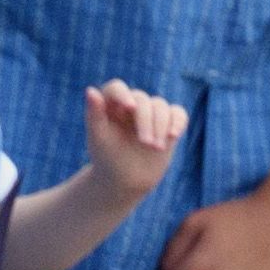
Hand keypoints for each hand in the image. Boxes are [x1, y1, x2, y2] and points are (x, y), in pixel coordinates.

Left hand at [84, 78, 186, 210]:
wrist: (125, 180)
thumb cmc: (107, 158)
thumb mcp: (98, 138)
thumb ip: (94, 114)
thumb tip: (91, 90)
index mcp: (110, 104)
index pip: (117, 88)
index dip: (123, 95)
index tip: (129, 108)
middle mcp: (131, 104)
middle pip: (142, 99)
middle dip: (146, 120)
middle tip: (146, 143)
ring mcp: (151, 113)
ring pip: (161, 105)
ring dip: (161, 125)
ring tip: (156, 148)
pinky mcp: (167, 124)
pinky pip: (178, 114)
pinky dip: (178, 122)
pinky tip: (173, 135)